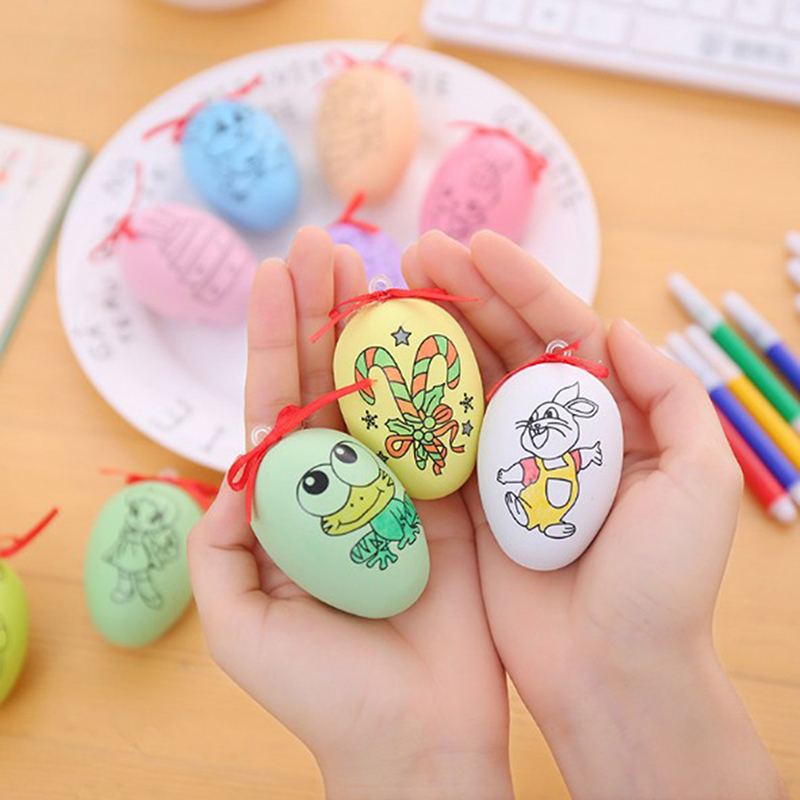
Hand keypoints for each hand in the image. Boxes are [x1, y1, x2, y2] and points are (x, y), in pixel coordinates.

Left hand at [188, 227, 512, 799]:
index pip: (277, 405)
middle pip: (333, 383)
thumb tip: (227, 474)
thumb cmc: (324, 691)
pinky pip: (449, 428)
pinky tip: (438, 323)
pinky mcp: (457, 501)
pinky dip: (444, 376)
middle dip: (325, 313)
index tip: (275, 274)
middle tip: (326, 245)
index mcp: (290, 504)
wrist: (418, 736)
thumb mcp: (240, 624)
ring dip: (382, 329)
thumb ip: (219, 548)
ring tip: (374, 263)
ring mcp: (404, 487)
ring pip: (391, 393)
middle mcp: (345, 485)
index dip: (274, 339)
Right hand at [403, 229, 785, 799]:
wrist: (613, 669)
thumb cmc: (665, 580)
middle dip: (464, 295)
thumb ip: (669, 395)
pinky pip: (440, 439)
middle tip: (417, 254)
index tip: (476, 245)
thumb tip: (616, 327)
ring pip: (467, 383)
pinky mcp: (472, 498)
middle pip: (505, 345)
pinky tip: (385, 367)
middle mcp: (556, 430)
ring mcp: (509, 462)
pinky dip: (414, 401)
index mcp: (612, 413)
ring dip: (433, 336)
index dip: (520, 284)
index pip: (562, 330)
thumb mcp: (699, 479)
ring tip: (392, 292)